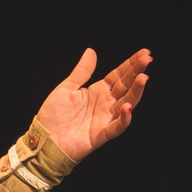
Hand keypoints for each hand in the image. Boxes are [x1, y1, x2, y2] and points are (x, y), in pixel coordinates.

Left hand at [35, 45, 152, 163]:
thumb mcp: (66, 88)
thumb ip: (81, 72)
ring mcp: (105, 119)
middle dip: (137, 73)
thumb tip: (91, 51)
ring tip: (143, 78)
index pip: (119, 75)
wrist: (44, 139)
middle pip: (126, 86)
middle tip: (148, 59)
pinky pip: (117, 127)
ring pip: (127, 104)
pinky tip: (128, 107)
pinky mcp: (101, 134)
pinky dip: (124, 118)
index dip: (131, 64)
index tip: (144, 53)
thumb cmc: (53, 116)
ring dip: (136, 92)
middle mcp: (105, 104)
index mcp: (98, 91)